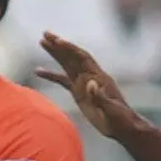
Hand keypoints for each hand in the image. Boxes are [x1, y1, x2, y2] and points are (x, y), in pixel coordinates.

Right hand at [35, 33, 150, 138]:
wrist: (122, 127)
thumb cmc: (120, 118)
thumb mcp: (111, 109)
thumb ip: (100, 97)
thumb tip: (90, 84)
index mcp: (98, 77)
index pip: (82, 58)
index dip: (70, 49)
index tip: (57, 41)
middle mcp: (90, 76)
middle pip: (72, 56)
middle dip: (59, 45)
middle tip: (45, 33)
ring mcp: (84, 84)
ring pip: (66, 64)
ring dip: (55, 53)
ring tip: (42, 41)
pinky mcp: (78, 93)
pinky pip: (62, 80)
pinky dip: (51, 75)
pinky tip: (38, 71)